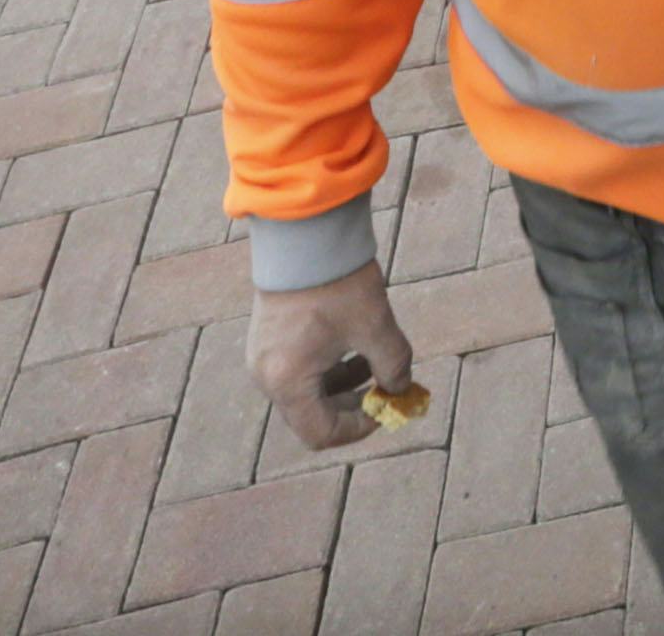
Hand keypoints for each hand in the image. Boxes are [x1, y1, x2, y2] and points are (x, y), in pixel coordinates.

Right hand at [248, 261, 412, 453]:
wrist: (304, 231)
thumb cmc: (338, 281)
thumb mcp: (375, 326)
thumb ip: (393, 366)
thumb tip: (401, 389)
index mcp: (288, 382)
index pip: (321, 433)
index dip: (359, 428)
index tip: (387, 408)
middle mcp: (266, 377)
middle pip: (311, 416)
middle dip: (353, 407)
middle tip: (385, 390)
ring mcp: (262, 358)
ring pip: (306, 393)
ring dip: (342, 386)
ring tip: (373, 361)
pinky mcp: (267, 339)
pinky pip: (297, 371)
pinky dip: (326, 369)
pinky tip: (353, 346)